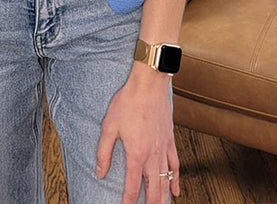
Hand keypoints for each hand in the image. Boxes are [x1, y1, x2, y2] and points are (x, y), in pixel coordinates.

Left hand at [96, 64, 179, 202]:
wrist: (148, 84)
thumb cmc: (128, 102)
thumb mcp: (109, 126)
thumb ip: (104, 152)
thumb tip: (100, 172)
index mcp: (136, 154)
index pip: (133, 187)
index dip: (128, 202)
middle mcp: (152, 156)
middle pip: (153, 190)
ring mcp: (163, 148)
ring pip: (166, 181)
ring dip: (163, 197)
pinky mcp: (169, 140)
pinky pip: (175, 165)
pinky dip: (175, 179)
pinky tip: (176, 189)